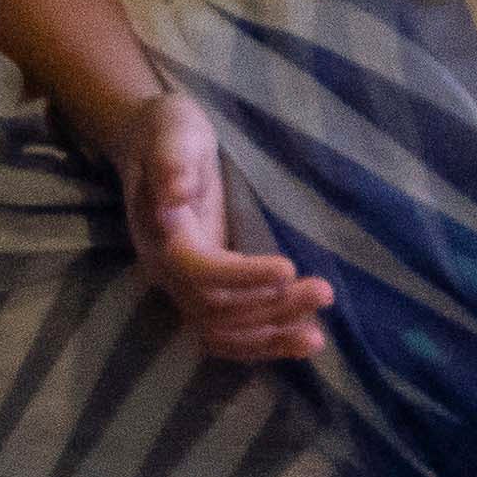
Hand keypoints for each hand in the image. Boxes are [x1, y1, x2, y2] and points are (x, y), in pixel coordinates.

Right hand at [95, 90, 327, 362]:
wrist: (154, 145)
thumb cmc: (170, 133)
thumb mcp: (173, 132)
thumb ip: (172, 161)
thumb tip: (175, 193)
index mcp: (161, 235)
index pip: (198, 271)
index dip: (241, 276)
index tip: (288, 268)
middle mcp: (168, 271)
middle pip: (215, 309)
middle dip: (270, 308)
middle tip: (323, 292)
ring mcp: (184, 285)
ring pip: (221, 332)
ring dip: (270, 336)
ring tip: (317, 335)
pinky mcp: (205, 290)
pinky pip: (227, 332)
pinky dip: (261, 344)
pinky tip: (299, 342)